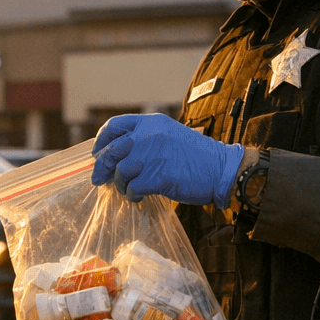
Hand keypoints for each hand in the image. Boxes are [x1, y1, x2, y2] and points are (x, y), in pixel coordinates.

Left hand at [91, 113, 243, 205]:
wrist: (221, 169)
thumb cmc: (196, 156)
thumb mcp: (169, 135)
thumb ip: (145, 139)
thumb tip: (117, 156)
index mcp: (150, 123)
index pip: (114, 126)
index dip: (101, 141)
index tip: (97, 153)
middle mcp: (148, 136)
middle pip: (112, 151)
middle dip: (102, 167)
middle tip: (99, 178)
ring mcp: (151, 156)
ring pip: (121, 172)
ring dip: (121, 184)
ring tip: (130, 189)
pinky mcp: (157, 177)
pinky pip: (133, 188)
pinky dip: (133, 195)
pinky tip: (140, 196)